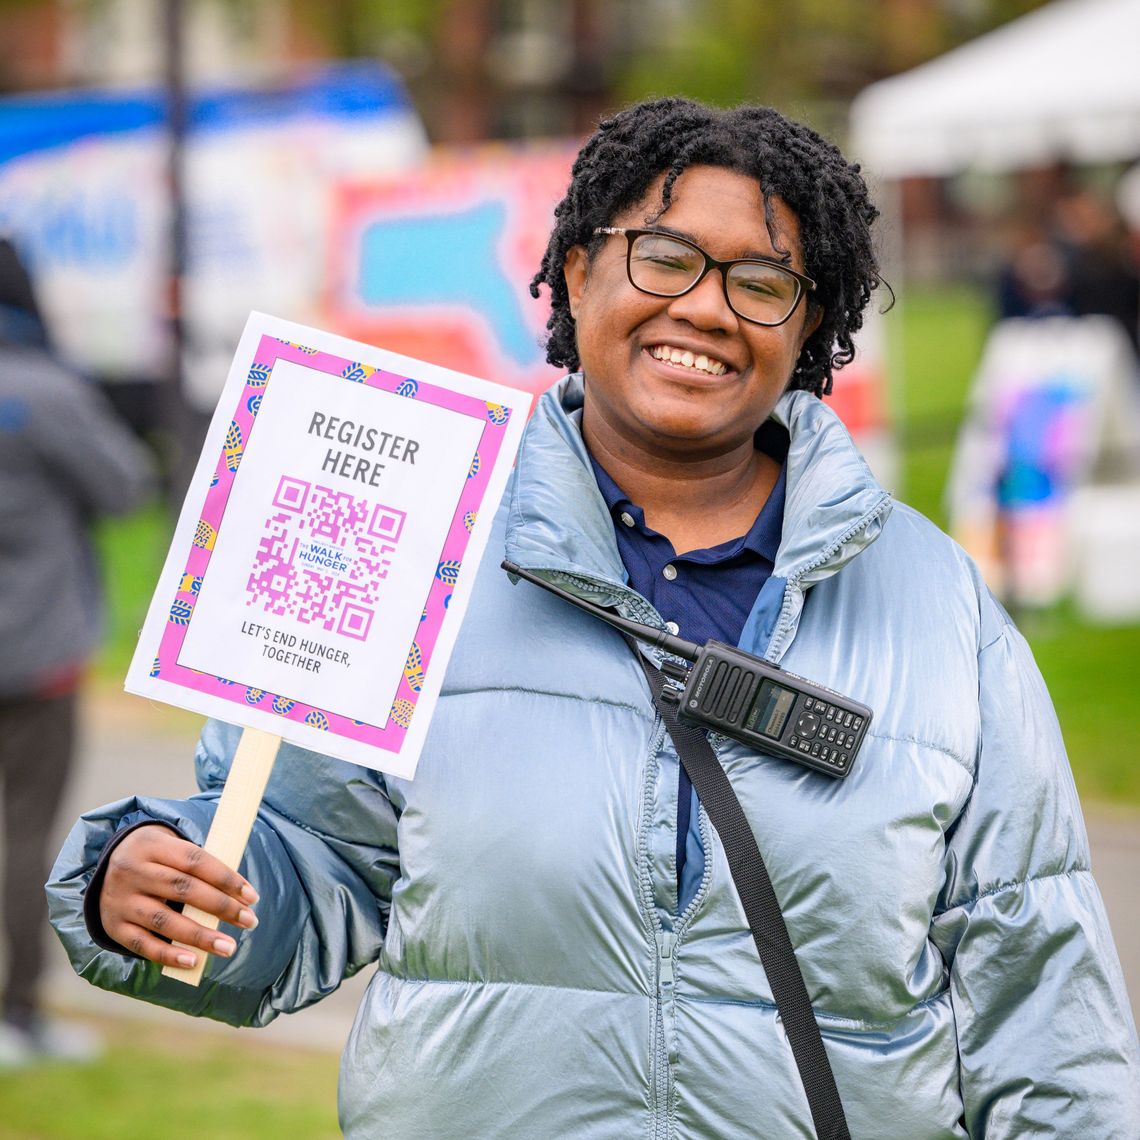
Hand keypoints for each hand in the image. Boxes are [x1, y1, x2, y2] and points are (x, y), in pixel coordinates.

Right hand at [98, 824, 258, 969]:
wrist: (105, 869)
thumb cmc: (156, 860)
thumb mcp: (171, 848)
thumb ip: (198, 866)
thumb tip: (237, 894)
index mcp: (152, 845)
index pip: (196, 861)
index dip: (227, 879)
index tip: (252, 897)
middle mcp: (133, 871)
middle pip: (184, 890)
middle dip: (221, 907)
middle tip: (250, 921)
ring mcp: (121, 900)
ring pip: (165, 920)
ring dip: (201, 936)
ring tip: (228, 947)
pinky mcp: (114, 926)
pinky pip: (143, 945)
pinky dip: (169, 955)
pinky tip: (194, 961)